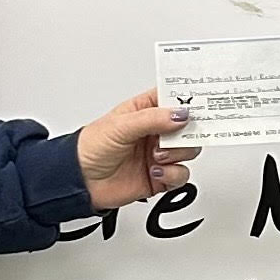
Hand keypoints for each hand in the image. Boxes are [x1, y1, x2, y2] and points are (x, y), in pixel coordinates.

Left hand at [74, 91, 194, 211]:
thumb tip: (180, 115)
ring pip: (188, 151)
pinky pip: (181, 174)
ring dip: (177, 154)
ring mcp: (159, 154)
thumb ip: (152, 119)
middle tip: (178, 135)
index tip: (199, 104)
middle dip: (187, 132)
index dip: (189, 99)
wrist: (80, 181)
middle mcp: (155, 131)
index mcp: (145, 111)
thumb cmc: (90, 147)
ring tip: (157, 156)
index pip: (174, 98)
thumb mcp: (120, 125)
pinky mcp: (161, 176)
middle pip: (188, 127)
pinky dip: (172, 174)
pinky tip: (156, 171)